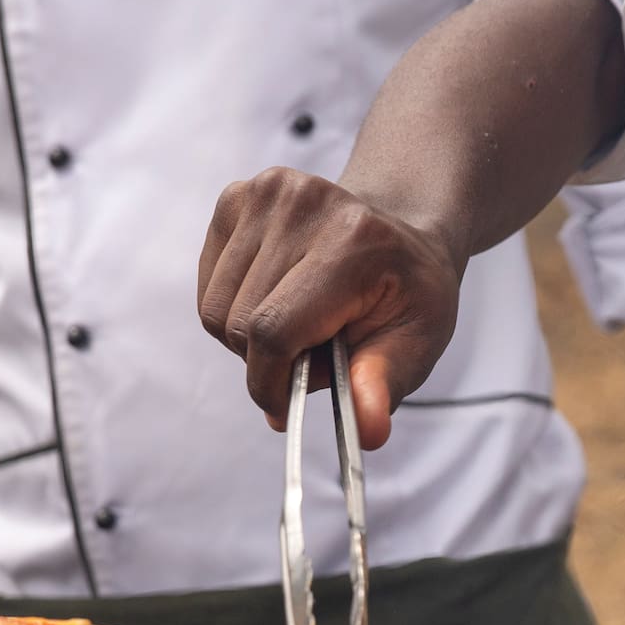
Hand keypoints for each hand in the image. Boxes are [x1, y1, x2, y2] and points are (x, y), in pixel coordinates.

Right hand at [198, 169, 462, 448]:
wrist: (401, 234)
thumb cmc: (408, 294)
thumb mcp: (417, 343)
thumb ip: (384, 386)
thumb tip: (367, 432)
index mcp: (353, 240)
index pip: (273, 329)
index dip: (270, 382)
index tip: (284, 406)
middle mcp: (304, 202)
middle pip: (238, 323)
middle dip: (268, 360)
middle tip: (311, 352)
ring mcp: (266, 192)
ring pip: (215, 308)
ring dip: (247, 337)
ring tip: (297, 324)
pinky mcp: (238, 195)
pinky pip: (208, 284)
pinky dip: (233, 307)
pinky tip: (276, 296)